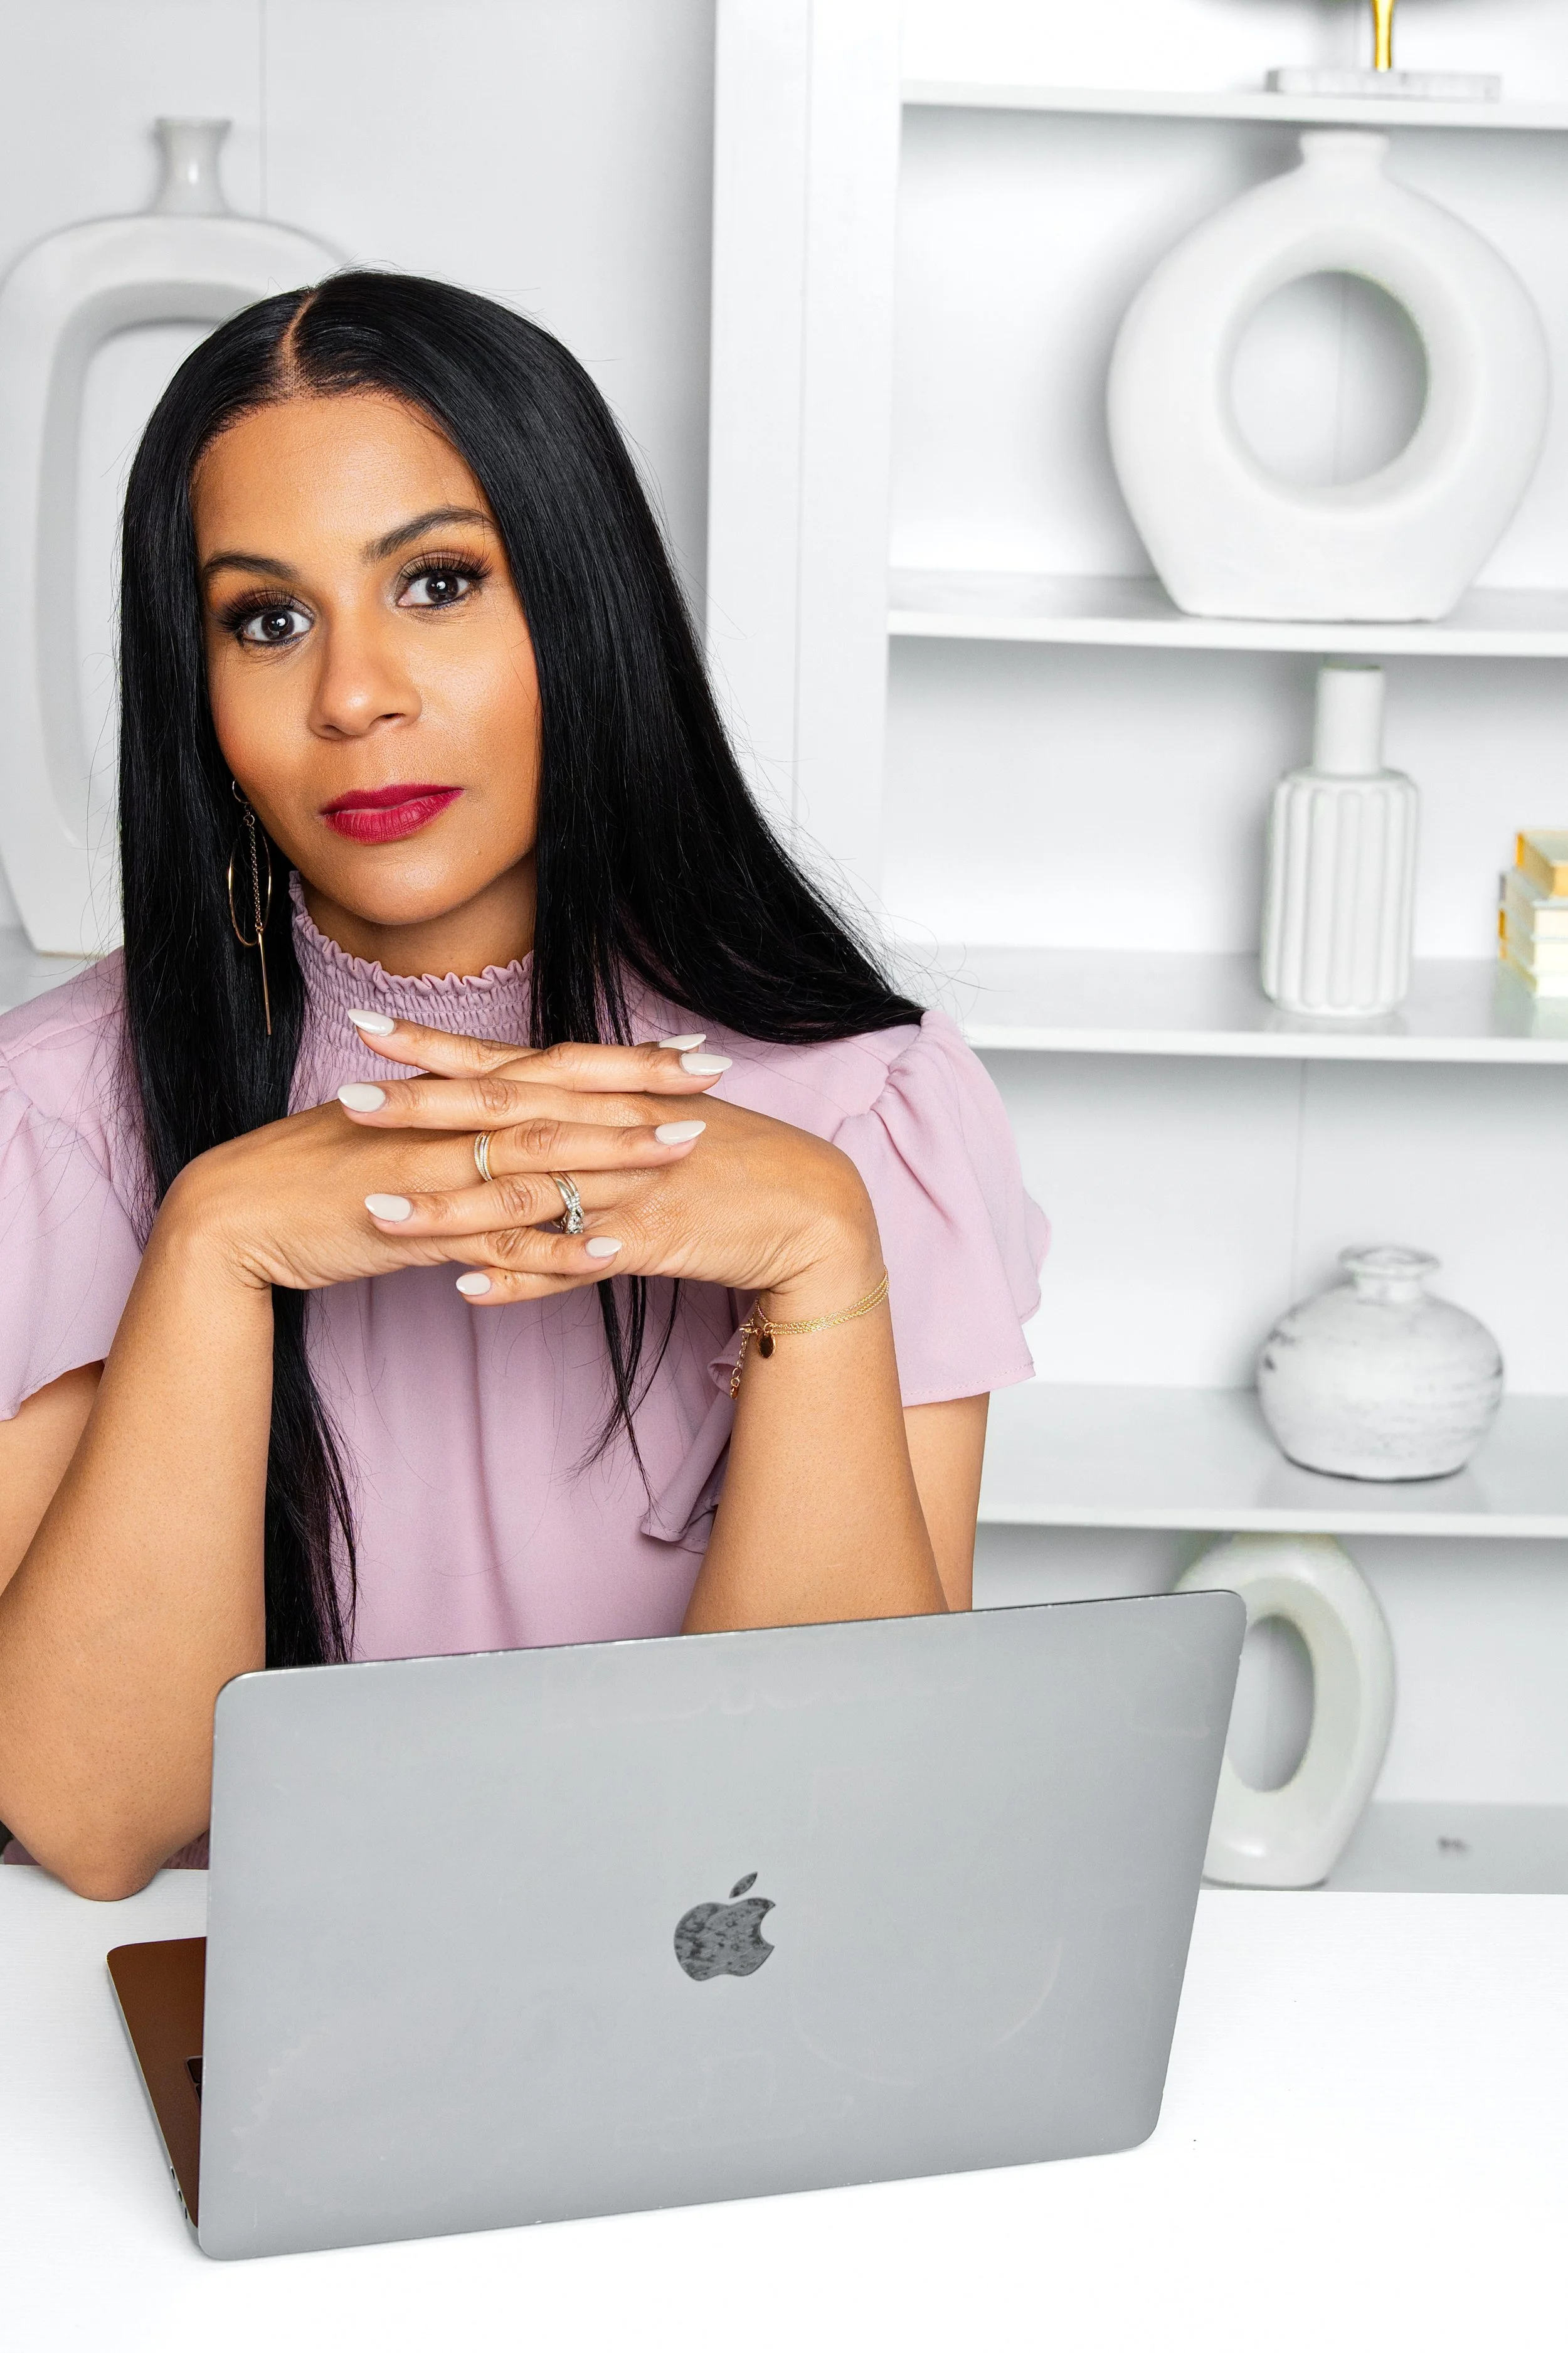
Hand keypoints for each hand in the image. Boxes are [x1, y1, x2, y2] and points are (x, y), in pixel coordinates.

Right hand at [159, 1024, 734, 1297]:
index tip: (688, 1051)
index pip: (552, 1066)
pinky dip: (558, 1248)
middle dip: (642, 1089)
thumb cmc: (314, 1179)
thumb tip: (508, 1124)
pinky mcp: (419, 1230)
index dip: (622, 1060)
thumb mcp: (397, 1141)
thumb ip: (455, 1132)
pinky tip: (613, 1253)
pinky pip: (501, 1240)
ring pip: (544, 1160)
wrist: (234, 1216)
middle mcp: (450, 1123)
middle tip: (714, 1079)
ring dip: (620, 1156)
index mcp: (450, 1096)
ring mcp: (438, 1173)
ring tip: (688, 1151)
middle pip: (562, 1097)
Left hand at [339, 1017, 881, 1309]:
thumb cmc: (732, 1161)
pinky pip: (572, 1263)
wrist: (814, 1207)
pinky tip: (463, 1290)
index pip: (506, 1059)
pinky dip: (520, 1278)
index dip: (435, 1045)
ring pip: (523, 1193)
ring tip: (373, 1215)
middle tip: (345, 1103)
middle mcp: (610, 1127)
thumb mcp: (656, 1116)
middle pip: (503, 1113)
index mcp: (606, 1092)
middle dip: (419, 1110)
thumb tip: (528, 1089)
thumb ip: (589, 1104)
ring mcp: (629, 1183)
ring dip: (446, 1207)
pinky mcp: (650, 1241)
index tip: (364, 1026)